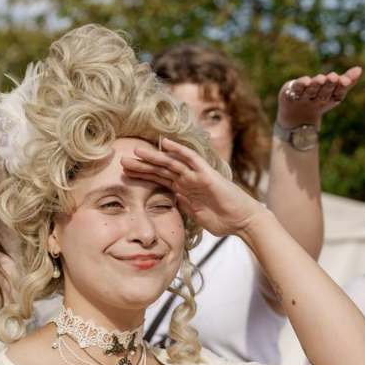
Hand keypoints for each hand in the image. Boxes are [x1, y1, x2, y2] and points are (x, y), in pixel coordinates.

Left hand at [120, 138, 263, 236]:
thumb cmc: (222, 220)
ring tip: (136, 151)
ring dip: (153, 156)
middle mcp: (188, 180)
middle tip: (122, 160)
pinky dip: (178, 150)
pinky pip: (191, 158)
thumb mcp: (194, 215)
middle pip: (160, 169)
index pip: (158, 179)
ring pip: (171, 162)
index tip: (123, 173)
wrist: (242, 221)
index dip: (141, 175)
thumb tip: (167, 205)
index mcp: (183, 190)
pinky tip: (165, 142)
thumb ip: (182, 207)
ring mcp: (196, 175)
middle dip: (141, 165)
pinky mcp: (207, 174)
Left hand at [277, 67, 361, 128]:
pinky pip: (295, 90)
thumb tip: (359, 69)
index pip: (337, 95)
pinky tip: (306, 80)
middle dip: (329, 85)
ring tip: (321, 78)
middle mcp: (316, 101)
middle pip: (324, 93)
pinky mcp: (290, 95)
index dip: (341, 88)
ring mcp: (303, 99)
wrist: (295, 116)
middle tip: (333, 77)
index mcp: (329, 100)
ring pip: (310, 92)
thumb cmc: (318, 99)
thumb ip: (346, 81)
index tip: (345, 80)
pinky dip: (300, 85)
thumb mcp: (333, 90)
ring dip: (316, 85)